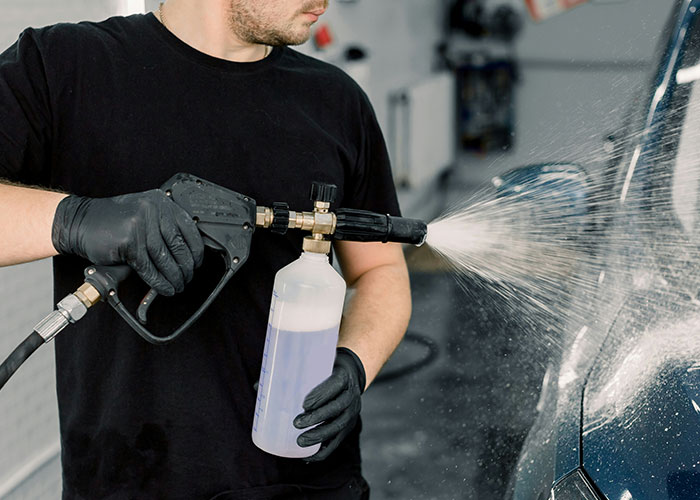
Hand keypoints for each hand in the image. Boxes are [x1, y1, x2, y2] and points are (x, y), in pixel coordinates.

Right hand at [52, 190, 203, 295]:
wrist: (81, 222)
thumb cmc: (112, 222)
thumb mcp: (144, 215)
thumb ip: (164, 226)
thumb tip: (188, 254)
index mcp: (161, 202)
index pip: (189, 230)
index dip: (196, 251)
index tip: (196, 263)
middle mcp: (153, 210)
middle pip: (178, 246)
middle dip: (186, 268)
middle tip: (187, 279)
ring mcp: (140, 225)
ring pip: (165, 259)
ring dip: (173, 278)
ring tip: (177, 286)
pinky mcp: (129, 242)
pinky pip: (149, 268)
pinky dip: (158, 282)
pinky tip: (164, 288)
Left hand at [294, 347, 365, 461]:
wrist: (350, 375)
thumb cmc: (325, 370)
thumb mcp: (315, 366)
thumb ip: (290, 374)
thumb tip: (257, 386)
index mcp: (344, 376)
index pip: (336, 384)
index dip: (322, 394)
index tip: (304, 403)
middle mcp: (351, 395)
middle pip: (337, 408)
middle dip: (317, 417)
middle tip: (296, 423)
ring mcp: (352, 412)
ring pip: (338, 426)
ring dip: (320, 435)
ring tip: (300, 441)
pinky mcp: (349, 426)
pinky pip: (338, 441)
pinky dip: (324, 450)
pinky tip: (309, 456)